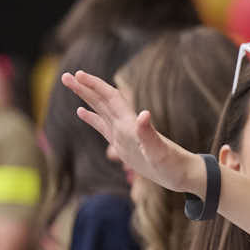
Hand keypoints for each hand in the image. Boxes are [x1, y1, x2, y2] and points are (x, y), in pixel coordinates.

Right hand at [63, 71, 203, 197]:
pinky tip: (81, 112)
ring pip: (101, 110)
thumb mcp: (161, 152)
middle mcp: (126, 125)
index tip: (79, 75)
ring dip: (86, 98)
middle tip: (65, 76)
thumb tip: (144, 114)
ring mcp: (124, 134)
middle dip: (85, 87)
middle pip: (102, 100)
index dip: (95, 86)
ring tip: (71, 84)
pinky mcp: (123, 145)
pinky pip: (103, 127)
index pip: (110, 99)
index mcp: (131, 124)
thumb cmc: (174, 165)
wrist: (184, 174)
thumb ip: (150, 134)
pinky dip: (91, 118)